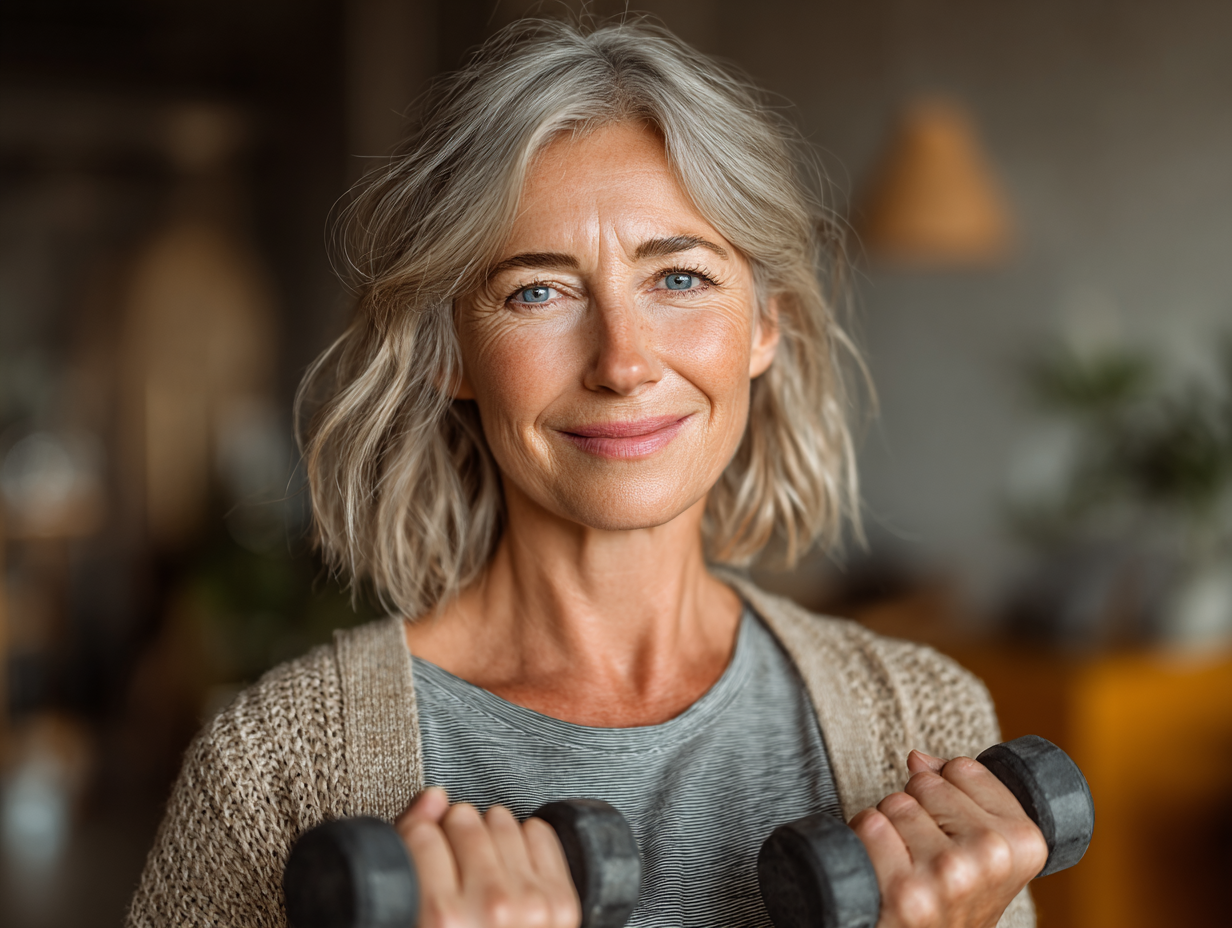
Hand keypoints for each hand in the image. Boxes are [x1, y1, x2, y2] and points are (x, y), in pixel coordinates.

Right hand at [394, 787, 581, 927]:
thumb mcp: (409, 915)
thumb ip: (411, 853)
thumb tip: (434, 797)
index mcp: (441, 919)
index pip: (422, 834)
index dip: (419, 839)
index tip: (424, 852)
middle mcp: (490, 910)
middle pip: (463, 821)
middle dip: (454, 832)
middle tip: (454, 860)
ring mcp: (531, 906)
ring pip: (502, 820)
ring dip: (489, 833)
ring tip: (482, 863)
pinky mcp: (562, 904)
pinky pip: (538, 832)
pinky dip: (523, 840)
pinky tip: (511, 865)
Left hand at [848, 750, 1048, 927]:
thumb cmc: (953, 906)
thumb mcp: (984, 857)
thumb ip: (963, 799)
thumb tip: (919, 758)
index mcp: (1023, 842)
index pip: (962, 768)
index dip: (946, 794)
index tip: (951, 831)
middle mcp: (990, 857)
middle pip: (924, 783)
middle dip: (915, 810)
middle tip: (924, 857)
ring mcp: (948, 875)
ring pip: (894, 803)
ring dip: (888, 830)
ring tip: (903, 867)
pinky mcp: (905, 892)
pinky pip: (869, 825)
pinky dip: (862, 842)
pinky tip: (879, 873)